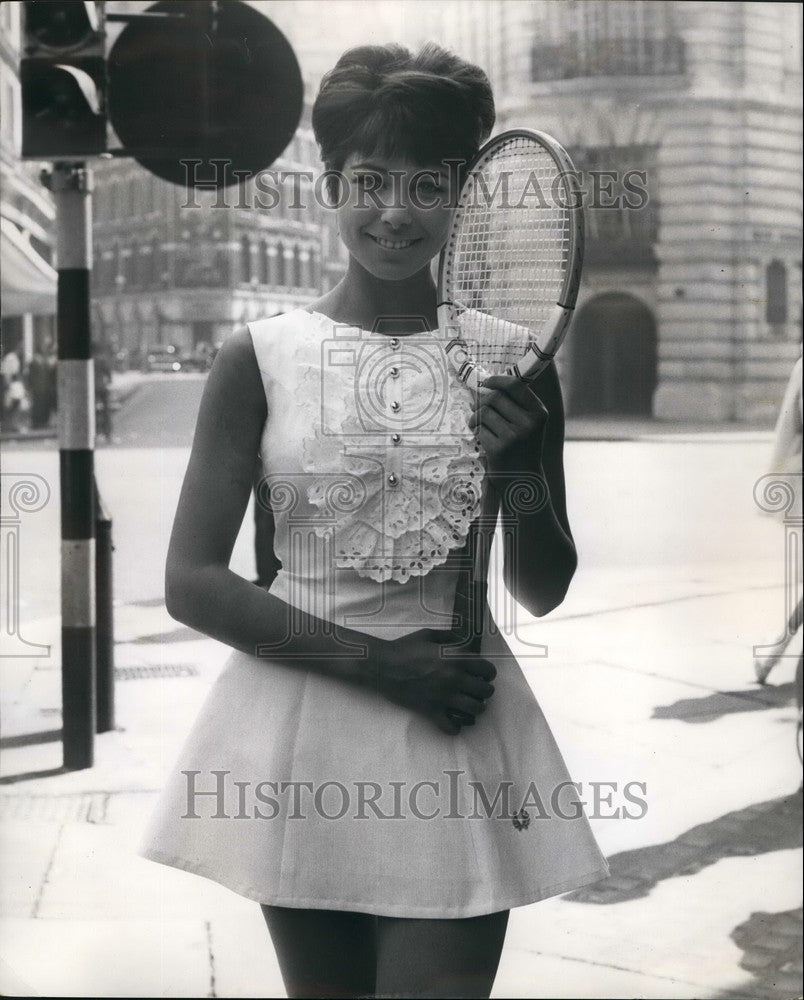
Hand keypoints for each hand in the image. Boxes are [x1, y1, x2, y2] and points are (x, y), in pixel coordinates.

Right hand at [376, 628, 496, 734]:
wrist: (383, 666)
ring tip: (469, 704)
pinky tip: (454, 720)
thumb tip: (460, 640)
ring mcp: (444, 697)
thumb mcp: (428, 635)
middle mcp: (454, 679)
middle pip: (485, 692)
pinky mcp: (432, 711)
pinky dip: (456, 726)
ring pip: (475, 709)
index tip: (484, 675)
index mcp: (456, 658)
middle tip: (477, 689)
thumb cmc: (404, 648)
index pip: (487, 670)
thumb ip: (448, 637)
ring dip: (475, 707)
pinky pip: (452, 726)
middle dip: (484, 690)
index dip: (488, 673)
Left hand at [467, 374, 547, 476]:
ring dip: (476, 416)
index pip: (515, 385)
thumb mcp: (530, 423)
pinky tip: (482, 436)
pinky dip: (476, 430)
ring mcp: (513, 437)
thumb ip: (515, 403)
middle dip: (481, 400)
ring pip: (484, 412)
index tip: (486, 382)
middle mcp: (528, 424)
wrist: (524, 479)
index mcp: (539, 413)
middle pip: (495, 397)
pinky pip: (479, 429)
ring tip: (478, 422)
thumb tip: (486, 385)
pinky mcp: (498, 449)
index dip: (497, 380)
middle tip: (476, 405)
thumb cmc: (524, 446)